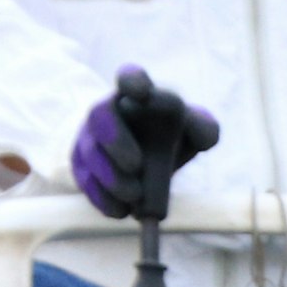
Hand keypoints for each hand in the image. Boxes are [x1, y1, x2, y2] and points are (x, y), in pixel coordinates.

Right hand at [74, 70, 220, 219]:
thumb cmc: (168, 133)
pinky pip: (85, 180)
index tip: (141, 91)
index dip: (133, 80)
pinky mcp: (82, 165)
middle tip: (136, 165)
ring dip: (110, 176)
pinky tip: (120, 211)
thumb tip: (204, 134)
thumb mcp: (190, 128)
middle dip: (115, 140)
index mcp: (136, 93)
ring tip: (133, 195)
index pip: (130, 76)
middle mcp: (108, 110)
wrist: (140, 155)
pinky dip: (101, 198)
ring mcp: (90, 137)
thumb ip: (203, 127)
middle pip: (100, 115)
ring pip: (90, 152)